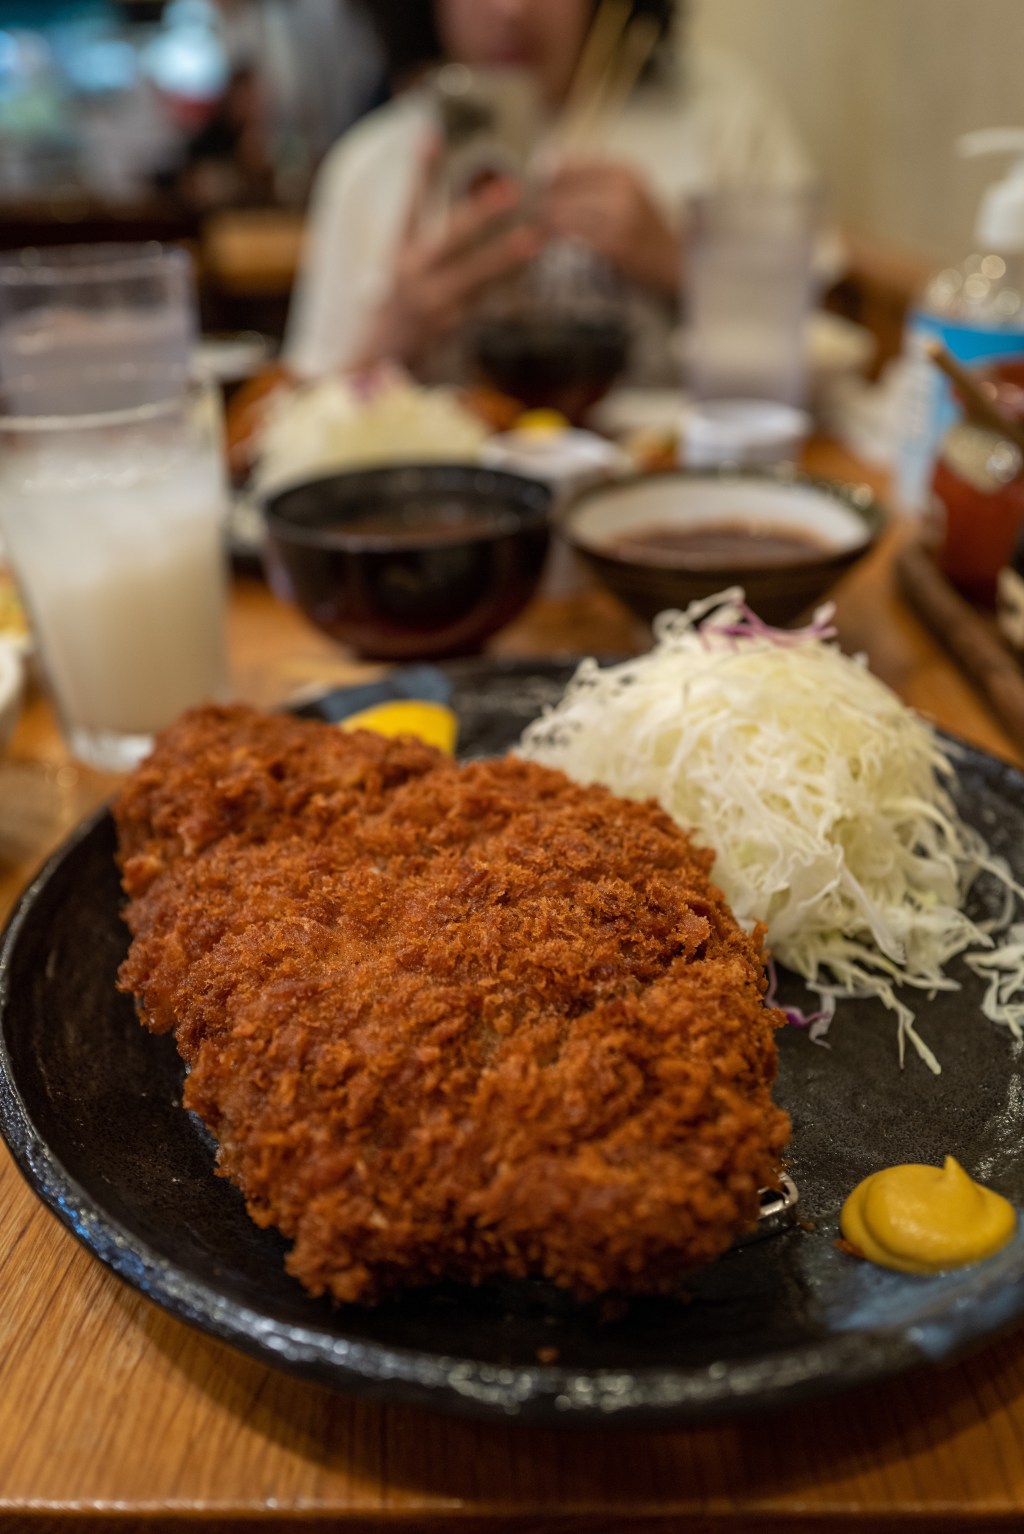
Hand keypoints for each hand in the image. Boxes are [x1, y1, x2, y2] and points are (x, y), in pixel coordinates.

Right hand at [353, 147, 542, 372]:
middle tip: (512, 191)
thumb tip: (447, 181)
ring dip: (505, 256)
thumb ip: (420, 228)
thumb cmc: (394, 299)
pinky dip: (507, 287)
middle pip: (448, 239)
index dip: (419, 171)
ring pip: (473, 276)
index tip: (431, 136)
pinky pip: (484, 303)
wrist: (377, 356)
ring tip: (536, 238)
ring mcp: (431, 303)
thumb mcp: (398, 261)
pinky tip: (531, 270)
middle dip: (480, 214)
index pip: (407, 204)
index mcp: (397, 252)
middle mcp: (412, 275)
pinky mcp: (449, 326)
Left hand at [541, 159, 681, 297]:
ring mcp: (619, 216)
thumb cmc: (645, 231)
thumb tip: (545, 170)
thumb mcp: (628, 193)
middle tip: (524, 215)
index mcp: (623, 170)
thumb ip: (593, 182)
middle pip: (560, 188)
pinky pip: (570, 236)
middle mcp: (622, 188)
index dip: (543, 179)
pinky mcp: (613, 244)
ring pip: (561, 212)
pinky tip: (544, 243)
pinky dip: (552, 239)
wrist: (676, 264)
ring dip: (540, 223)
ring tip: (531, 231)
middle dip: (537, 202)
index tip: (530, 193)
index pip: (567, 164)